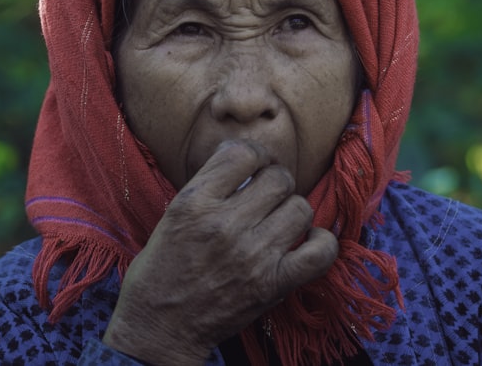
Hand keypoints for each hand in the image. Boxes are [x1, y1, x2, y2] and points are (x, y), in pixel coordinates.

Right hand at [102, 140, 338, 364]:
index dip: (257, 155)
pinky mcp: (272, 284)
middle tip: (267, 196)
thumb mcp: (173, 214)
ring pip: (300, 207)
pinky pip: (320, 252)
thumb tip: (250, 160)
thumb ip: (209, 185)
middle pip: (278, 178)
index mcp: (194, 203)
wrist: (159, 328)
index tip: (256, 165)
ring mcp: (252, 255)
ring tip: (279, 221)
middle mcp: (224, 225)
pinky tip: (308, 240)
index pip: (243, 154)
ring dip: (292, 211)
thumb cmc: (161, 269)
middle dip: (275, 182)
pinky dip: (321, 242)